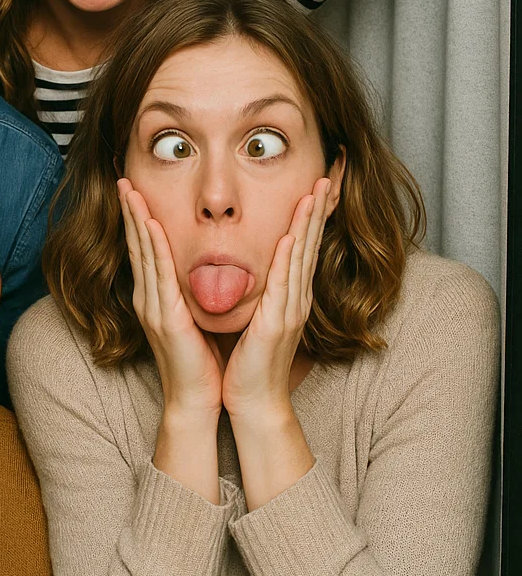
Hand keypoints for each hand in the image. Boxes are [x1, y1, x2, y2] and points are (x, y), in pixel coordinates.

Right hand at [119, 180, 222, 416]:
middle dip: (130, 211)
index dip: (138, 220)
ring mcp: (151, 307)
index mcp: (155, 299)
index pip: (145, 251)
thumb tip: (201, 272)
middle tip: (123, 180)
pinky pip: (157, 274)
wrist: (196, 400)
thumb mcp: (194, 320)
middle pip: (136, 245)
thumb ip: (190, 295)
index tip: (136, 192)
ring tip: (129, 190)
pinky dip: (153, 246)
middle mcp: (147, 298)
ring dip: (136, 219)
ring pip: (142, 253)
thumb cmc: (201, 363)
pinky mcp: (163, 316)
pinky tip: (150, 223)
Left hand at [221, 177, 330, 421]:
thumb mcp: (255, 314)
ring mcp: (291, 309)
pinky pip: (285, 284)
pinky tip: (292, 236)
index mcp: (289, 294)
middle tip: (326, 175)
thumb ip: (258, 289)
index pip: (302, 244)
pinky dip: (289, 259)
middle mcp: (296, 297)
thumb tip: (250, 263)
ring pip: (301, 256)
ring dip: (308, 222)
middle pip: (310, 242)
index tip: (316, 184)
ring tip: (315, 191)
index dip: (310, 213)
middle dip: (318, 208)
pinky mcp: (278, 323)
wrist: (252, 400)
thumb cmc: (248, 358)